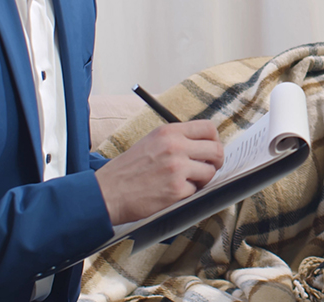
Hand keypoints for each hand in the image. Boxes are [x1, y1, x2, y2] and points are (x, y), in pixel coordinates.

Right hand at [95, 120, 223, 224]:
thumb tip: (205, 144)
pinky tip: (171, 193)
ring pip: (210, 172)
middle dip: (216, 162)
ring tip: (185, 182)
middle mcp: (175, 146)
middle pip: (216, 150)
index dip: (215, 140)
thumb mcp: (151, 142)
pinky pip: (196, 191)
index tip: (211, 150)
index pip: (208, 128)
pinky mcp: (176, 190)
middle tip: (209, 169)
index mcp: (169, 132)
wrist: (107, 193)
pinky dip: (187, 195)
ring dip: (201, 180)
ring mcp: (177, 168)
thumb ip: (176, 139)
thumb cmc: (128, 170)